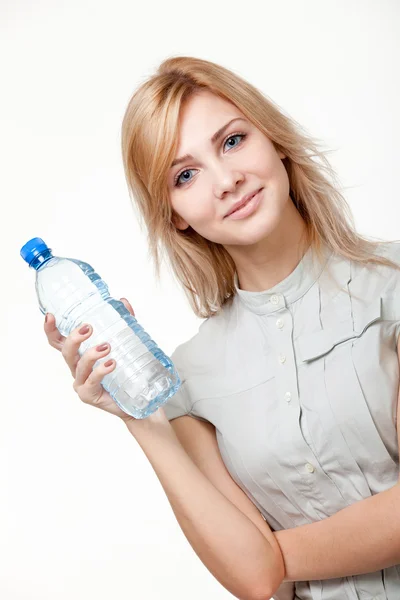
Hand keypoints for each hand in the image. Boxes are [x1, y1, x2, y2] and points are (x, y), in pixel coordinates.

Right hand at [44, 298, 136, 421]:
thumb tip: (122, 301)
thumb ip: (124, 322)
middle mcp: (77, 368)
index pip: (59, 341)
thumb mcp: (127, 342)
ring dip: (91, 354)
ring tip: (107, 347)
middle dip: (74, 338)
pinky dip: (100, 371)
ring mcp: (81, 383)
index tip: (51, 316)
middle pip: (66, 351)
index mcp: (79, 354)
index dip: (51, 329)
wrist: (139, 399)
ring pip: (79, 366)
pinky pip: (92, 382)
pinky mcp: (90, 395)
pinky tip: (111, 364)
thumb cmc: (127, 370)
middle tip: (89, 328)